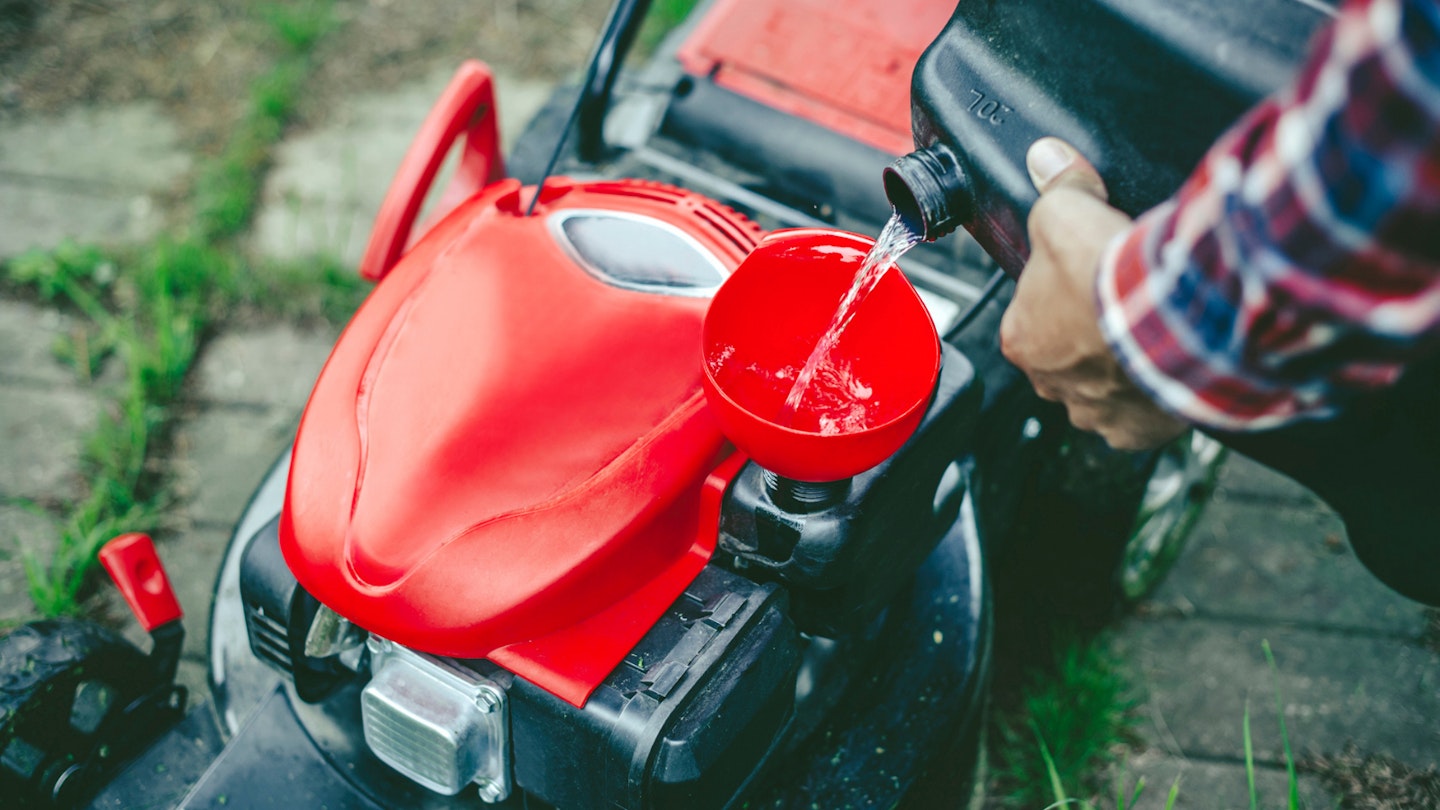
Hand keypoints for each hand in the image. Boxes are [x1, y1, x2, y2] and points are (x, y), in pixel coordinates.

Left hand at [999, 137, 1187, 450]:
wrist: (1173, 318)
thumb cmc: (1110, 275)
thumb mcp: (1066, 211)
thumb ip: (1055, 186)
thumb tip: (1046, 158)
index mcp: (1019, 338)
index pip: (1031, 313)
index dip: (1060, 290)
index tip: (1089, 276)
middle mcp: (1049, 384)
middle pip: (1067, 353)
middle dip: (1090, 331)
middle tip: (1122, 302)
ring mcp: (1093, 412)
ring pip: (1103, 386)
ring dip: (1122, 365)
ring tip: (1148, 333)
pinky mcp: (1137, 431)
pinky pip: (1141, 415)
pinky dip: (1155, 394)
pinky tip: (1168, 367)